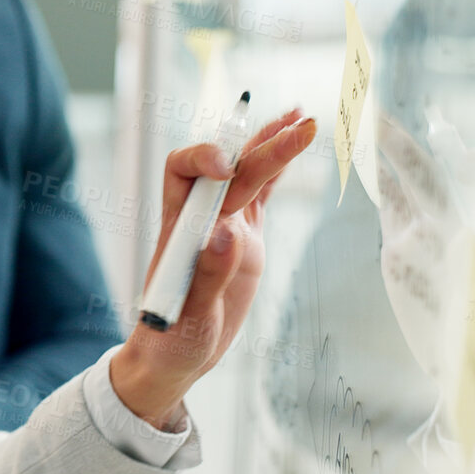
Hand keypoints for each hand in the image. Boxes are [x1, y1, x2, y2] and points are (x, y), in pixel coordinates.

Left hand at [110, 108, 317, 429]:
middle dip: (262, 145)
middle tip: (302, 125)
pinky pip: (261, 193)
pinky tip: (295, 143)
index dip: (203, 158)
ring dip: (272, 144)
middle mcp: (199, 217)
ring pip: (249, 172)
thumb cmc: (172, 338)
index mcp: (178, 228)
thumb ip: (209, 274)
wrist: (174, 355)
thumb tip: (230, 232)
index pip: (182, 171)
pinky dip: (279, 170)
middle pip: (231, 167)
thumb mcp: (191, 317)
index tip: (228, 167)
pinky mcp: (245, 237)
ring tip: (302, 118)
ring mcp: (224, 224)